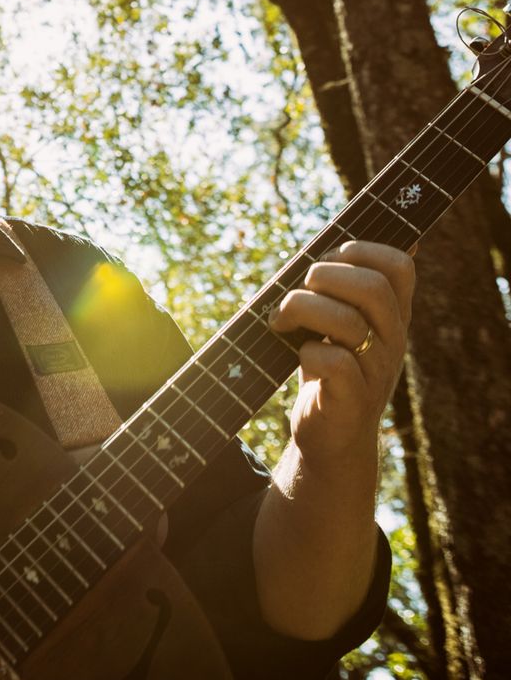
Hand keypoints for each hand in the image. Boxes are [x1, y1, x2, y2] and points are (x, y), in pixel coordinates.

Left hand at [268, 240, 414, 465]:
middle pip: (371, 287)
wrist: (330, 437)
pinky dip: (308, 352)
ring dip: (301, 310)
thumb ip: (338, 290)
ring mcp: (376, 370)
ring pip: (347, 321)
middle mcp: (393, 339)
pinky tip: (299, 356)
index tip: (327, 261)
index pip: (399, 266)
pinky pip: (334, 361)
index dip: (361, 251)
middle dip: (323, 277)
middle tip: (296, 295)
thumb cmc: (326, 370)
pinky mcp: (353, 399)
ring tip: (281, 322)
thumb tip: (338, 242)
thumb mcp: (337, 325)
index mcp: (392, 315)